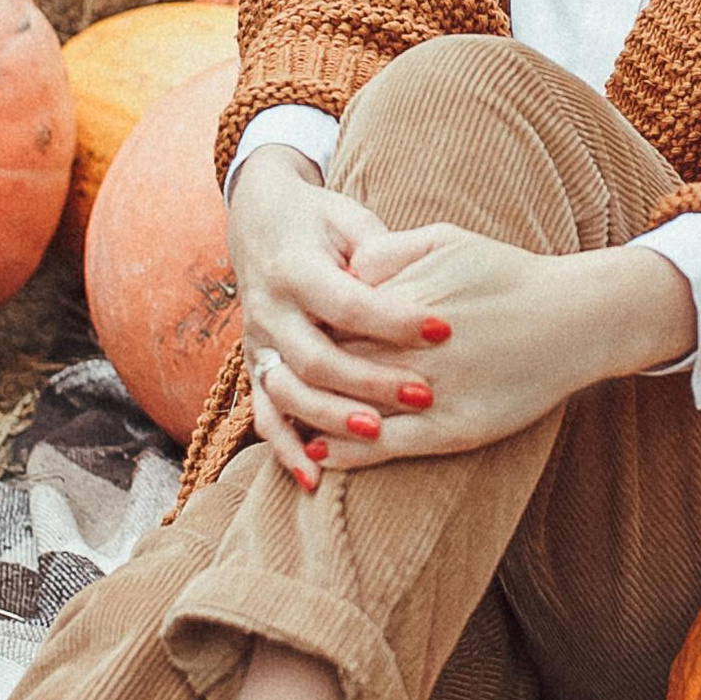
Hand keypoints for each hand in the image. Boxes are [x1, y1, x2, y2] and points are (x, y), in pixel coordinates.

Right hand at [226, 148, 454, 487]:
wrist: (259, 219)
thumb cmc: (322, 221)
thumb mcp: (350, 221)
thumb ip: (379, 253)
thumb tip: (414, 284)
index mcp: (294, 268)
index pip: (347, 301)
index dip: (395, 319)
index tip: (444, 329)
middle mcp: (269, 310)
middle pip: (316, 356)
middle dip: (369, 380)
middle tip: (424, 393)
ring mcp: (257, 343)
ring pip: (287, 392)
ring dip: (331, 417)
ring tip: (380, 433)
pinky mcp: (256, 367)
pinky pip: (264, 416)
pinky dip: (285, 451)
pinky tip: (314, 480)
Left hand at [306, 219, 693, 472]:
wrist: (574, 318)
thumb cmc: (507, 275)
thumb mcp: (445, 241)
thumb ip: (388, 251)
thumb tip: (345, 270)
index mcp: (404, 302)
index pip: (333, 320)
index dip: (309, 331)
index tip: (294, 335)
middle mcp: (413, 351)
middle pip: (335, 367)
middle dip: (304, 378)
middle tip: (276, 380)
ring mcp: (433, 395)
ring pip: (353, 413)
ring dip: (315, 421)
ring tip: (291, 423)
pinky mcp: (452, 431)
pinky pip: (387, 447)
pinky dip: (350, 454)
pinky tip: (325, 455)